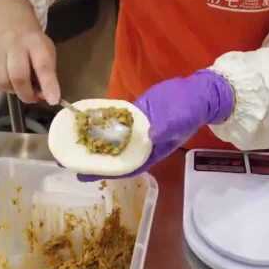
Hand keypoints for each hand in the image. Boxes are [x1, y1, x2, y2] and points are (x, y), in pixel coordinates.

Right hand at [0, 0, 59, 103]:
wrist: (13, 27)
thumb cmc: (34, 47)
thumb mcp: (48, 55)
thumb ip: (48, 76)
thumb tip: (47, 98)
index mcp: (36, 43)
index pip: (43, 66)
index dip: (48, 85)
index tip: (53, 100)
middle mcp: (15, 44)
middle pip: (17, 75)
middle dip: (27, 93)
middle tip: (33, 98)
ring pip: (2, 81)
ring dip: (13, 91)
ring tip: (20, 86)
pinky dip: (2, 87)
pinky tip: (9, 80)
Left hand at [78, 70, 234, 180]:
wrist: (197, 92)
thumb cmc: (189, 110)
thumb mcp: (178, 121)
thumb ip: (164, 129)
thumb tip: (149, 136)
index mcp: (151, 151)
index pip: (125, 167)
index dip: (105, 172)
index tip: (84, 175)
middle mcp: (141, 143)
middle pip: (114, 155)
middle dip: (94, 159)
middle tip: (70, 160)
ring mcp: (137, 129)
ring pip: (113, 139)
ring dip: (95, 141)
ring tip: (74, 141)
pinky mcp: (136, 114)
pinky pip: (117, 121)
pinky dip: (103, 121)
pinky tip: (87, 120)